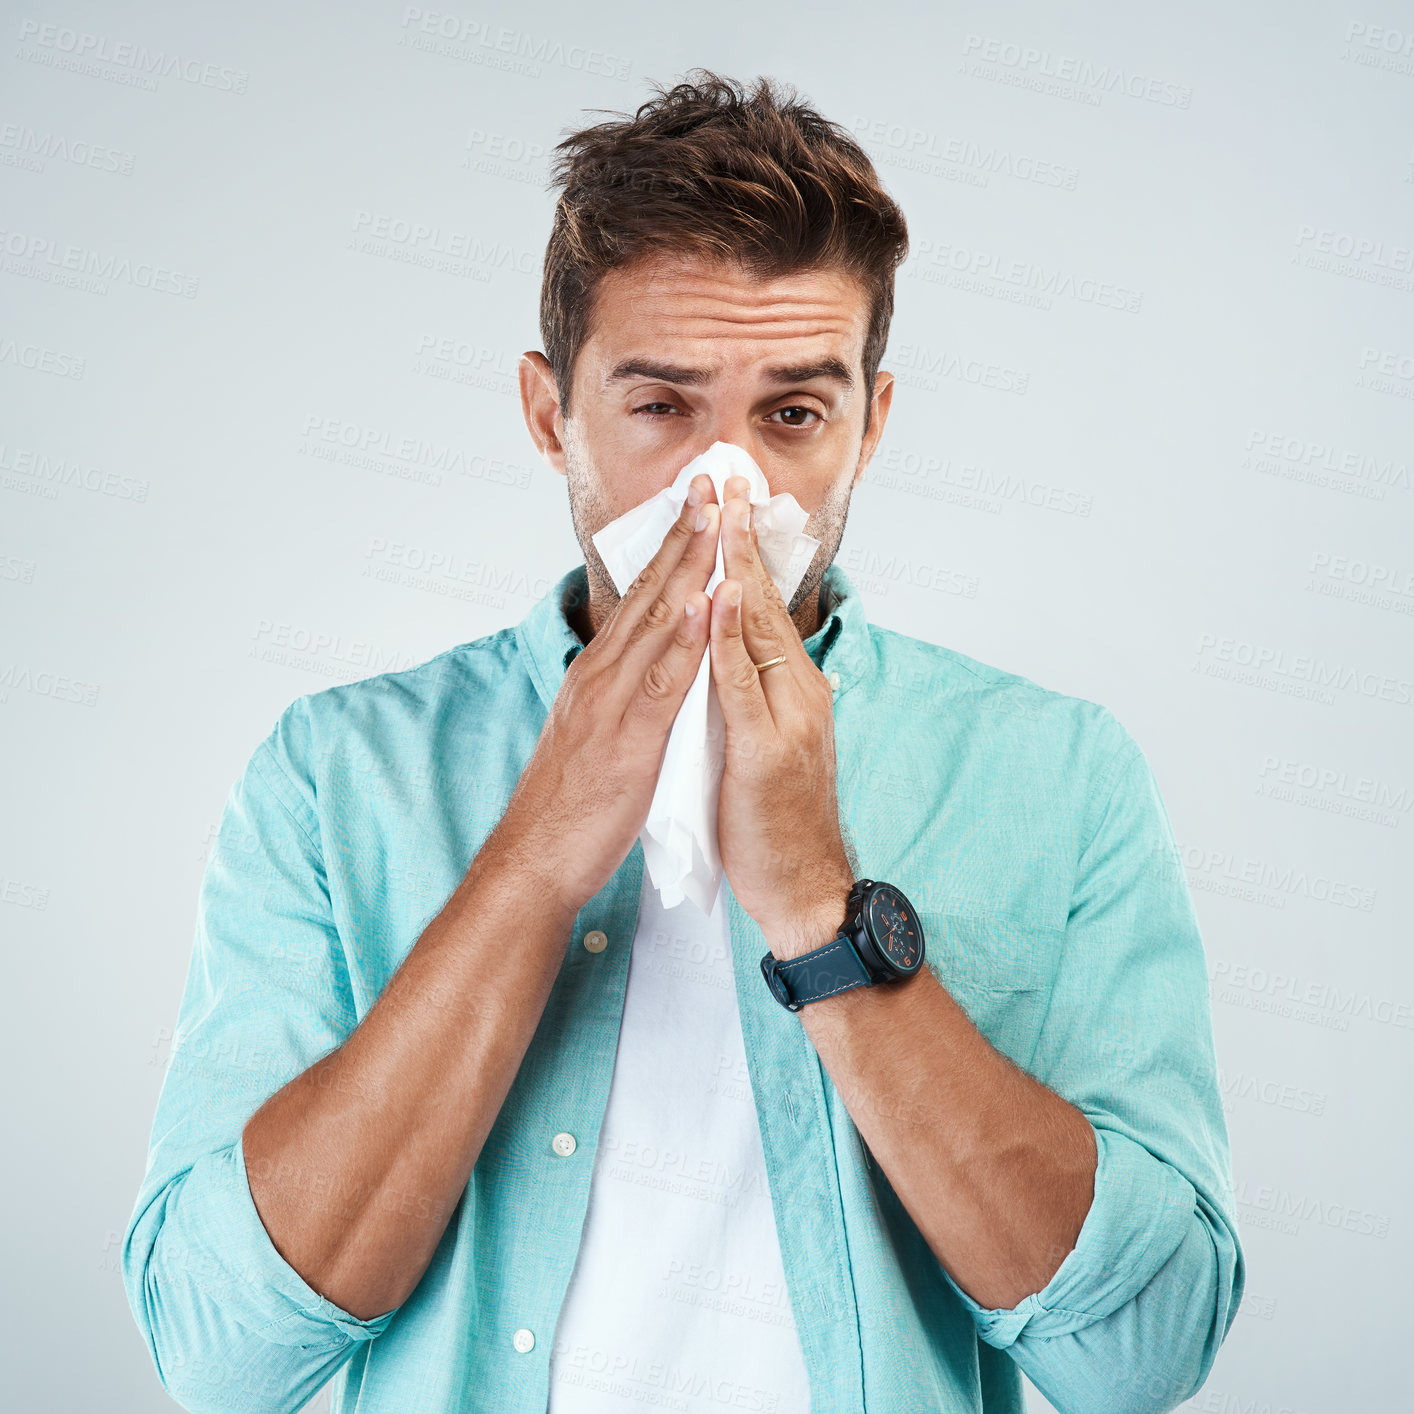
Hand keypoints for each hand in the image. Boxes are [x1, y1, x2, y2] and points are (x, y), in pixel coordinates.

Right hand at [497, 474, 719, 915]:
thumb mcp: (599, 734)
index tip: (699, 505)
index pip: (641, 597)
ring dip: (685, 567)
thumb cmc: (572, 804)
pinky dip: (679, 640)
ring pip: (653, 621)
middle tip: (710, 482)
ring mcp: (610, 702)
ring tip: (713, 518)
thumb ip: (623, 695)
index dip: (672, 549)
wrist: (534, 859)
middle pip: (648, 591)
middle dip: (683, 534)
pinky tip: (700, 605)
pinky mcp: (624, 738)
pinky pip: (658, 682)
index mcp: (600, 672)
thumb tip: (646, 669)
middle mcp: (601, 674)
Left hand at [708, 475, 853, 957]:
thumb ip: (751, 698)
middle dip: (738, 538)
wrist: (805, 888)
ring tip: (721, 511)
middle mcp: (795, 692)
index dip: (738, 554)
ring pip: (756, 630)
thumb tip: (732, 659)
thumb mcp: (763, 745)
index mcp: (788, 689)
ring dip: (736, 567)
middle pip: (761, 603)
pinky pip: (742, 684)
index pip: (759, 608)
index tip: (723, 501)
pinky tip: (719, 599)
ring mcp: (786, 717)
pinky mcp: (768, 749)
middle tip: (725, 476)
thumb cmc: (776, 822)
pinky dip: (729, 638)